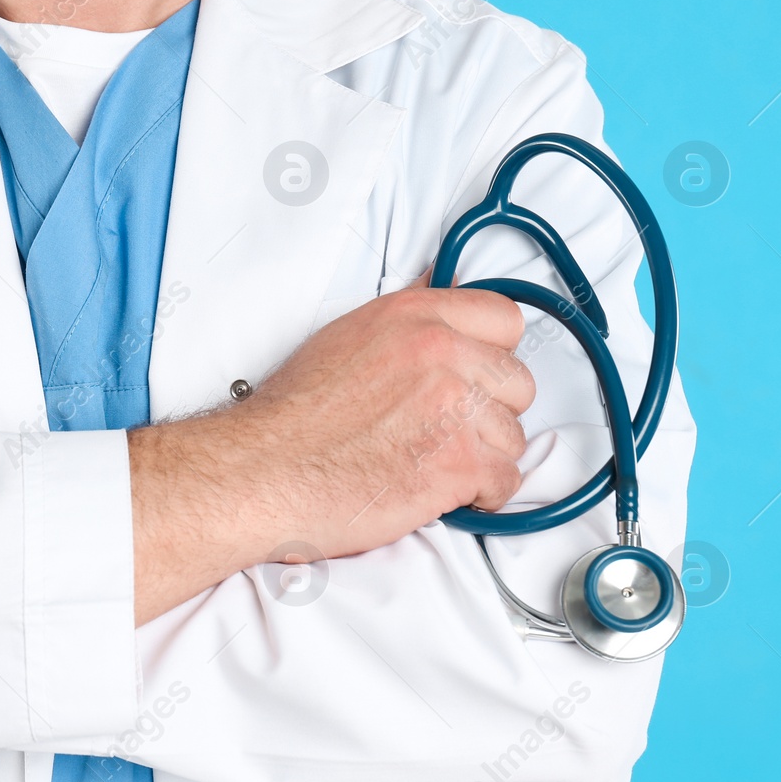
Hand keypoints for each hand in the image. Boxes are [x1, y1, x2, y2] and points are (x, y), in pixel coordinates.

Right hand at [129, 286, 533, 622]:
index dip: (493, 356)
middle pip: (518, 382)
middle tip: (444, 431)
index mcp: (413, 316)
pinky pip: (506, 480)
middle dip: (489, 412)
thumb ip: (406, 322)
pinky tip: (439, 491)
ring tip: (432, 465)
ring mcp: (453, 407)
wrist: (263, 472)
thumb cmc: (292, 418)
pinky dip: (479, 495)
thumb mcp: (346, 338)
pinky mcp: (458, 463)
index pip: (505, 319)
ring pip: (513, 435)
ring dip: (482, 457)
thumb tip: (439, 286)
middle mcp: (439, 352)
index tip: (476, 378)